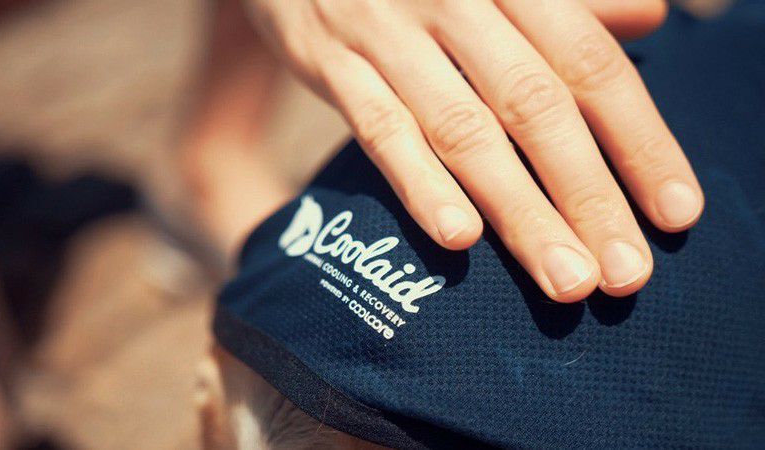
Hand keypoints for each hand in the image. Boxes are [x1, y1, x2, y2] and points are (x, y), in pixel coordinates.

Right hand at [243, 0, 702, 301]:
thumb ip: (570, 0)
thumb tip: (651, 20)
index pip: (590, 63)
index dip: (638, 140)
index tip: (675, 213)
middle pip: (535, 106)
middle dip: (586, 195)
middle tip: (624, 275)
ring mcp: (389, 33)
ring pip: (464, 130)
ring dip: (518, 210)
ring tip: (564, 279)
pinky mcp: (333, 63)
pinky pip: (380, 129)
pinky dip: (419, 184)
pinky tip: (458, 237)